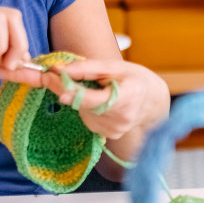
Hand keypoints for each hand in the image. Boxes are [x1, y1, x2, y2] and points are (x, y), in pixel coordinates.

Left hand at [41, 57, 169, 141]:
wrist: (154, 102)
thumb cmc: (135, 79)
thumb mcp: (114, 66)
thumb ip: (86, 68)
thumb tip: (58, 70)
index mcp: (127, 98)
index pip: (89, 98)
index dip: (66, 88)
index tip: (48, 75)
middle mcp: (121, 119)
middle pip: (82, 104)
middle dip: (69, 89)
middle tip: (63, 74)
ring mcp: (115, 130)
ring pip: (82, 111)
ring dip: (81, 99)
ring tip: (100, 90)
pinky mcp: (109, 135)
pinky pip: (88, 118)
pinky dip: (88, 108)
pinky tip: (102, 102)